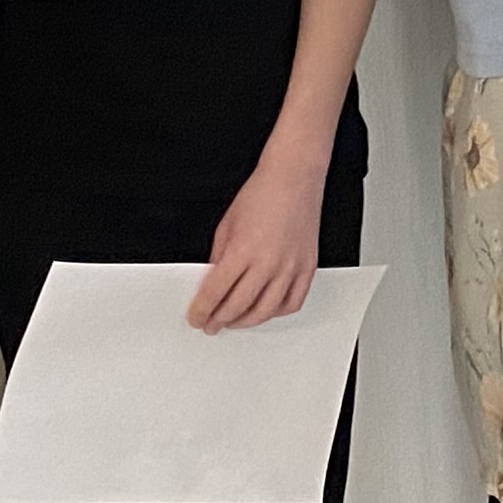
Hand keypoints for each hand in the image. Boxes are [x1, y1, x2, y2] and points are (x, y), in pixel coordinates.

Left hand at [190, 158, 323, 332]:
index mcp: (242, 250)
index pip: (215, 292)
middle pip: (238, 306)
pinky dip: (277, 313)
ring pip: (266, 311)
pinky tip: (267, 311)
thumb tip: (213, 283)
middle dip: (219, 320)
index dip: (202, 310)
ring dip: (245, 322)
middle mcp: (268, 262)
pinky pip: (293, 302)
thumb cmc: (261, 194)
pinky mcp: (307, 267)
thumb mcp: (226, 225)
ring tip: (234, 321)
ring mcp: (290, 267)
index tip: (196, 317)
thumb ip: (218, 257)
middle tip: (211, 324)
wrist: (293, 178)